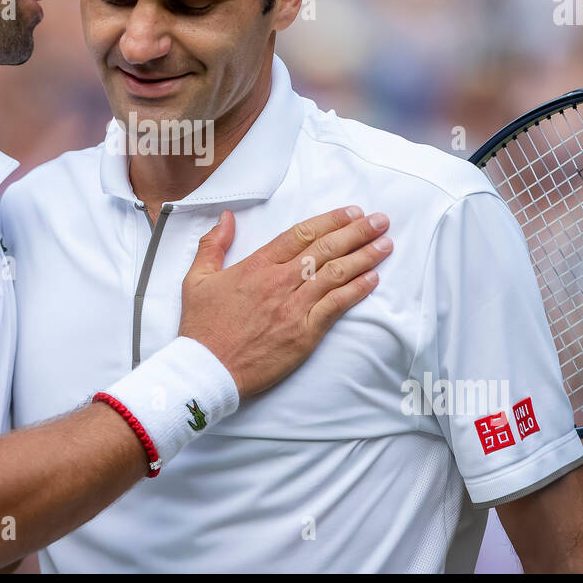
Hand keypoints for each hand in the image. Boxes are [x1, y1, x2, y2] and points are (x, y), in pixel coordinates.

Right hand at [179, 207, 391, 397]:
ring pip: (336, 274)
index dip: (330, 220)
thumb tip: (226, 218)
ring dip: (364, 257)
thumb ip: (212, 245)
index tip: (350, 212)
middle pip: (325, 249)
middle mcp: (279, 282)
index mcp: (257, 266)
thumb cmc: (201, 327)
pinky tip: (373, 279)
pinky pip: (336, 306)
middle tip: (379, 221)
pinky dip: (356, 290)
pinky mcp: (304, 333)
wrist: (207, 369)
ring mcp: (294, 307)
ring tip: (385, 244)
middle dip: (357, 232)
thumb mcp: (197, 279)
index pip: (300, 234)